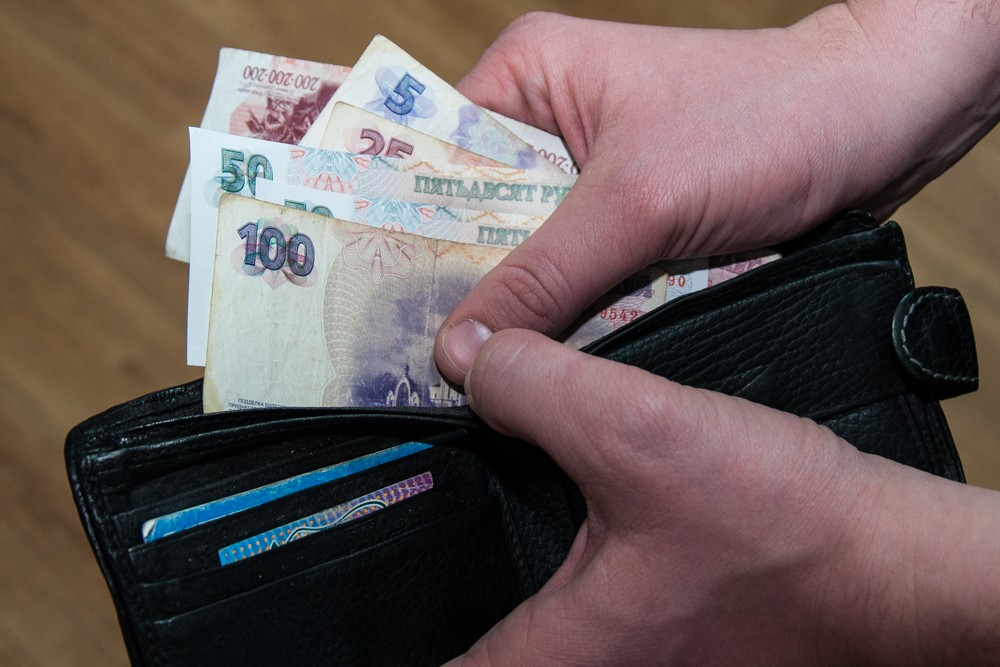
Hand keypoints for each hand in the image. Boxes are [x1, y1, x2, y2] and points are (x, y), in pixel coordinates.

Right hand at [435, 9, 999, 382]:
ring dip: (519, 306)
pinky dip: (567, 312)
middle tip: (421, 359)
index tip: (370, 308)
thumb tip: (457, 349)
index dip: (402, 236)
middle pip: (475, 218)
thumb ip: (543, 278)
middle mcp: (543, 122)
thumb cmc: (764, 122)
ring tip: (472, 369)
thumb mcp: (637, 203)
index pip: (430, 161)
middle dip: (460, 284)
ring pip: (526, 254)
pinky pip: (574, 272)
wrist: (875, 125)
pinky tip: (544, 354)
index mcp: (525, 79)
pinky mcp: (625, 215)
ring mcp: (585, 173)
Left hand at [446, 330, 999, 665]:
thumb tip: (467, 354)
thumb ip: (538, 386)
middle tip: (419, 521)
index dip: (400, 630)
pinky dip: (564, 559)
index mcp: (566, 652)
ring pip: (545, 623)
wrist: (897, 563)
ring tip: (481, 502)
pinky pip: (592, 603)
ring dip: (511, 572)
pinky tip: (567, 504)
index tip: (365, 596)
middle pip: (492, 643)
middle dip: (455, 586)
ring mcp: (643, 658)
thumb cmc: (781, 525)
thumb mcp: (641, 428)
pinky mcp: (677, 628)